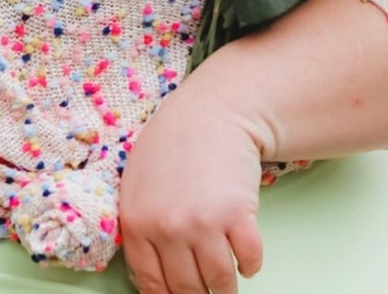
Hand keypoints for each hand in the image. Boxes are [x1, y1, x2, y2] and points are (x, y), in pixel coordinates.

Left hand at [118, 71, 265, 293]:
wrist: (211, 111)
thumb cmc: (172, 143)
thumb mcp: (137, 183)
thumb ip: (140, 226)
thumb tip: (151, 277)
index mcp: (137, 222)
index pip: (152, 285)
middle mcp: (167, 228)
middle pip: (186, 289)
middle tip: (208, 290)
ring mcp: (202, 223)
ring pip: (219, 282)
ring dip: (226, 287)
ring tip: (228, 280)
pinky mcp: (237, 215)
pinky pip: (249, 260)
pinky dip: (250, 264)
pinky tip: (246, 256)